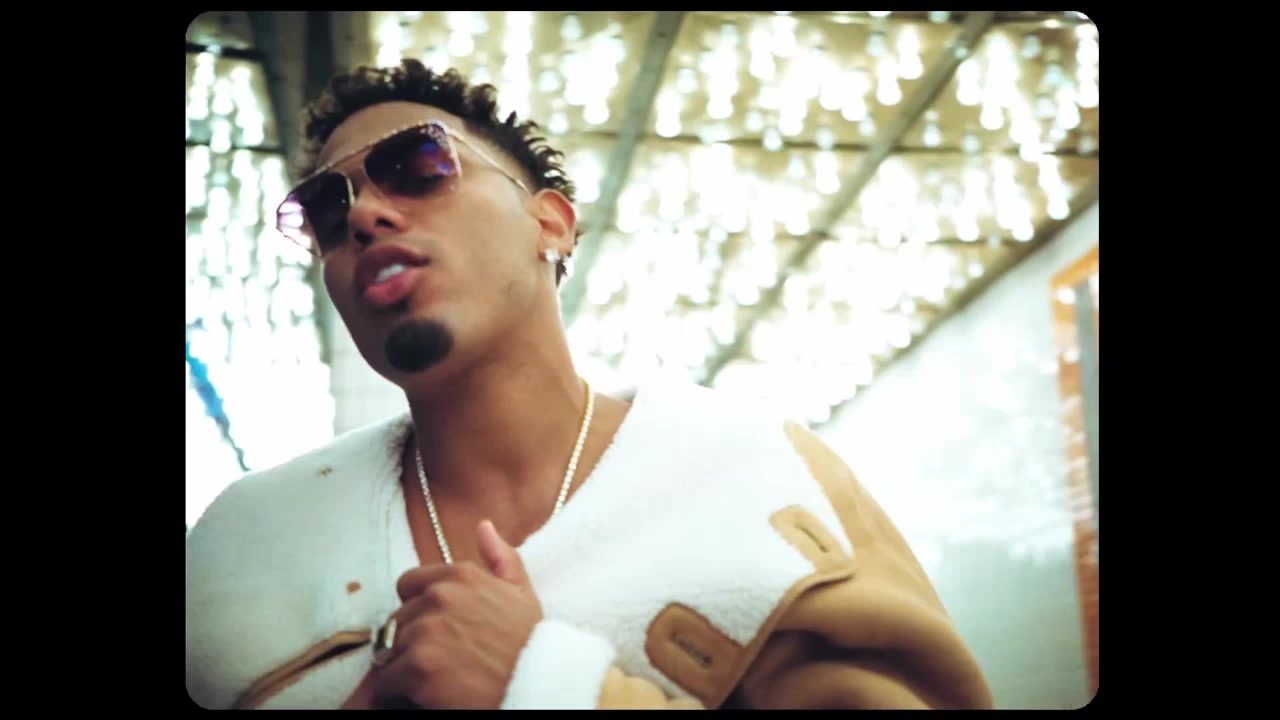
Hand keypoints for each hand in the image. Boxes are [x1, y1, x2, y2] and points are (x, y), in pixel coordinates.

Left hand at [369, 520, 543, 709]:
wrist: (536, 686)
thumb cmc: (529, 644)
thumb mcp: (522, 593)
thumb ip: (501, 557)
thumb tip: (483, 526)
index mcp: (461, 575)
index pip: (409, 585)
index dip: (418, 609)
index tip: (434, 629)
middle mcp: (440, 596)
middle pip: (399, 621)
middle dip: (413, 640)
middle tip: (441, 660)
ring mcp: (426, 631)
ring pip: (391, 651)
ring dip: (405, 666)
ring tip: (435, 678)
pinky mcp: (416, 667)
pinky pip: (385, 681)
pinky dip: (397, 692)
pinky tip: (421, 695)